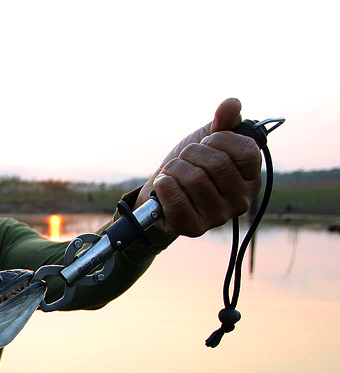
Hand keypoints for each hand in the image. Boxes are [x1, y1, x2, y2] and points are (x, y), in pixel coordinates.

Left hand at [139, 98, 262, 236]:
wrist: (160, 190)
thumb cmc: (190, 164)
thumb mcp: (209, 138)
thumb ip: (224, 120)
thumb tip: (231, 104)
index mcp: (251, 177)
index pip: (246, 150)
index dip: (220, 139)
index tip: (207, 142)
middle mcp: (241, 200)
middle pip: (217, 163)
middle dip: (192, 153)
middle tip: (185, 159)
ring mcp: (218, 216)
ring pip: (195, 178)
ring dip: (175, 168)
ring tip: (174, 173)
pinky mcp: (194, 228)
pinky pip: (176, 199)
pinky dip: (164, 185)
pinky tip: (164, 184)